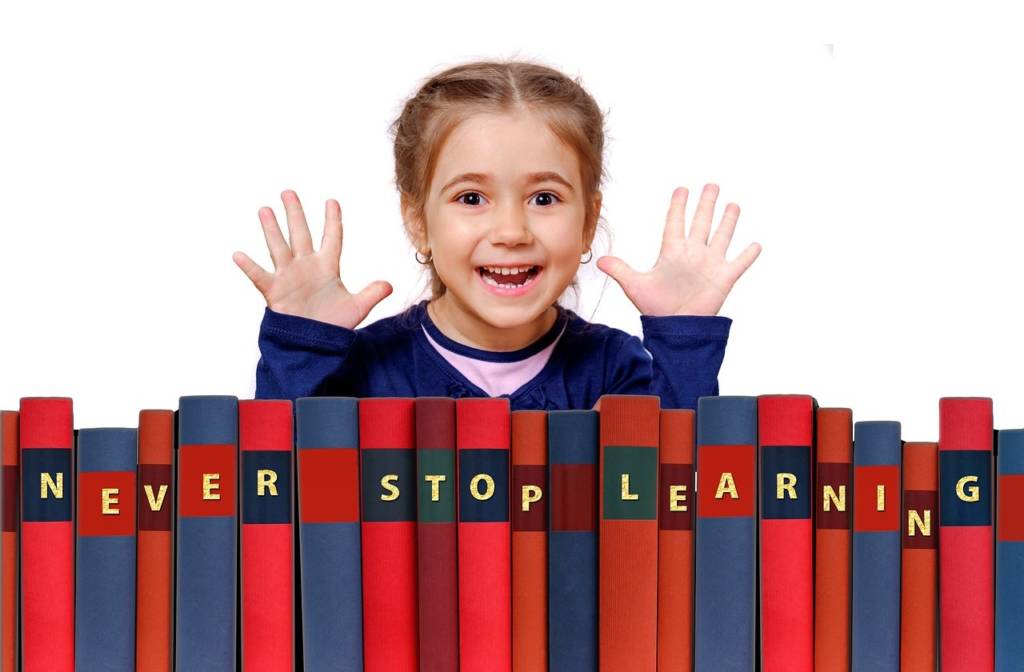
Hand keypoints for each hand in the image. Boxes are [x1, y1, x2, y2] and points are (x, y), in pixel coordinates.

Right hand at [232, 190, 392, 328]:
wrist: (314, 345)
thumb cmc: (333, 325)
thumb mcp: (357, 308)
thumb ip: (372, 294)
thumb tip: (389, 285)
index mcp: (327, 267)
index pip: (332, 238)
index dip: (333, 220)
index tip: (332, 201)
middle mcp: (306, 267)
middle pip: (301, 234)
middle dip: (295, 214)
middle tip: (288, 192)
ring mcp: (289, 277)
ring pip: (279, 247)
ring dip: (272, 229)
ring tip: (265, 209)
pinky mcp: (275, 291)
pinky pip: (260, 276)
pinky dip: (249, 266)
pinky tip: (238, 254)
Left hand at [596, 184, 760, 316]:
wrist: (675, 328)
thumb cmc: (656, 308)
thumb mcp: (635, 286)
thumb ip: (621, 270)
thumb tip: (599, 261)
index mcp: (672, 252)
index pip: (675, 222)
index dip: (678, 206)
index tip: (682, 189)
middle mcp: (693, 254)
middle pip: (701, 223)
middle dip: (706, 204)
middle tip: (712, 186)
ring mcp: (710, 265)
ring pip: (721, 236)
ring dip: (728, 221)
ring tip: (733, 205)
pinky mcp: (724, 278)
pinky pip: (739, 263)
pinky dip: (748, 254)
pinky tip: (756, 244)